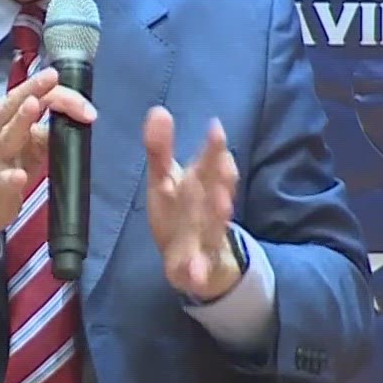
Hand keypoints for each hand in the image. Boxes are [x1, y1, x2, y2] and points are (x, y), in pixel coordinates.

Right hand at [0, 66, 95, 245]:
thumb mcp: (25, 146)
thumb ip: (46, 131)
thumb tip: (74, 122)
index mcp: (5, 116)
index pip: (33, 95)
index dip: (62, 98)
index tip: (87, 109)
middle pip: (16, 104)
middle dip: (35, 89)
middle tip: (52, 76)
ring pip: (7, 134)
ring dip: (20, 120)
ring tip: (33, 105)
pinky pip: (1, 180)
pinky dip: (10, 178)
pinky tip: (19, 176)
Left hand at [143, 107, 242, 300]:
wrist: (195, 265)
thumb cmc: (180, 212)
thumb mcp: (165, 180)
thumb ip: (160, 149)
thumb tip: (158, 110)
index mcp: (201, 186)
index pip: (210, 164)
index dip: (213, 147)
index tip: (215, 128)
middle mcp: (208, 209)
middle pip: (216, 192)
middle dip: (221, 179)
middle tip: (224, 165)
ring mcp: (206, 239)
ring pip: (214, 227)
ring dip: (218, 217)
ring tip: (222, 205)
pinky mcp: (198, 266)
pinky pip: (198, 269)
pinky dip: (198, 270)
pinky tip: (194, 272)